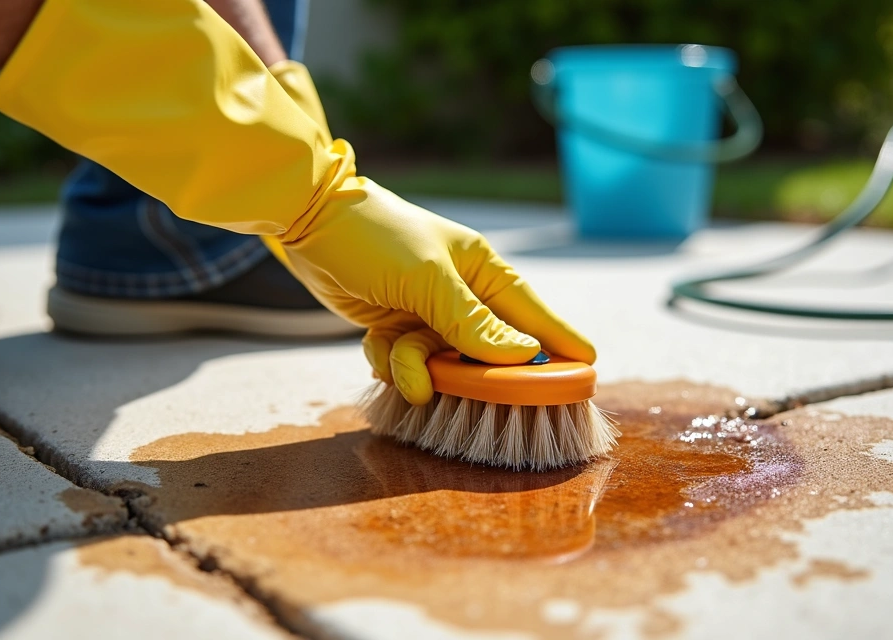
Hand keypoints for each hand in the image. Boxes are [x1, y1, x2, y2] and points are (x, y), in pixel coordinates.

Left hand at [263, 178, 594, 404]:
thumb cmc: (375, 237)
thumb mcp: (427, 280)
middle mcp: (463, 293)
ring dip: (416, 368)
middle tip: (455, 385)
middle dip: (466, 372)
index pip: (533, 314)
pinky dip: (390, 363)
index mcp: (483, 270)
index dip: (557, 345)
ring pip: (443, 365)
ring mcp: (429, 312)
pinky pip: (409, 364)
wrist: (307, 222)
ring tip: (394, 351)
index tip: (585, 373)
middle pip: (487, 353)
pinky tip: (374, 342)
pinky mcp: (398, 326)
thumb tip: (521, 356)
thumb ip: (472, 324)